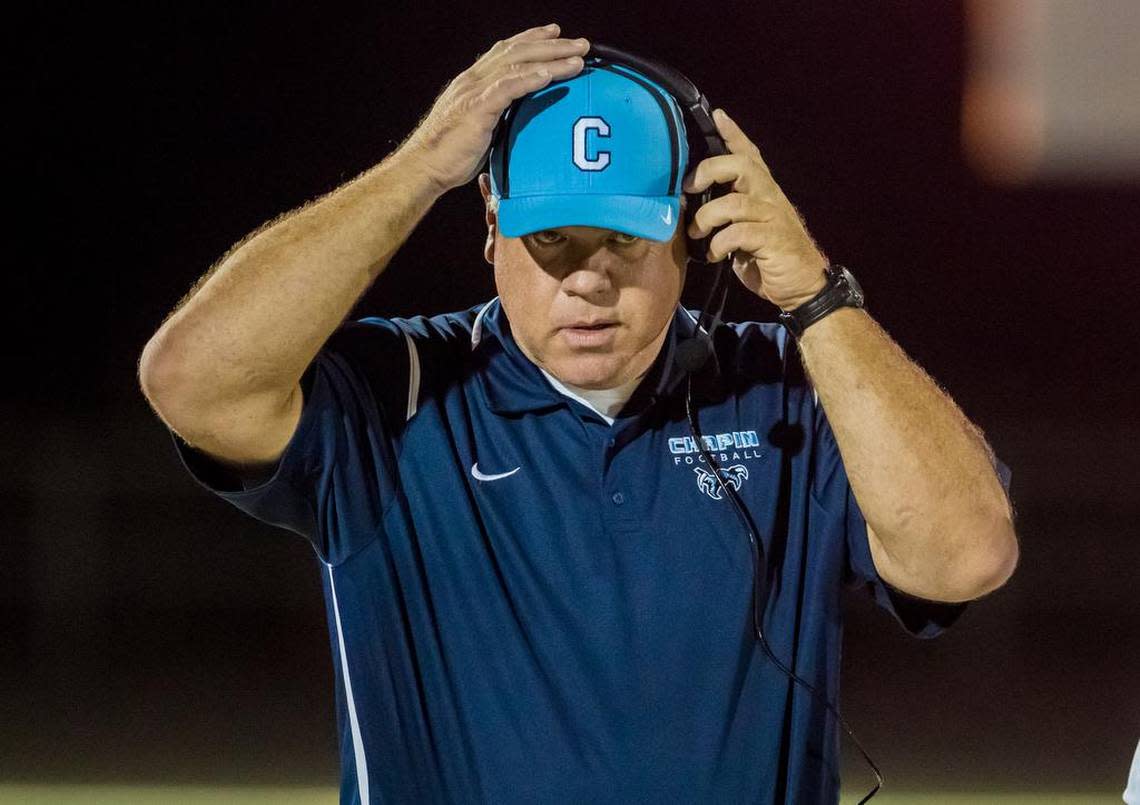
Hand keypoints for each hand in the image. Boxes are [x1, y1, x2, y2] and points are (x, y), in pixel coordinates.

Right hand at [399, 23, 590, 193]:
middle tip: (581, 43)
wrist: (424, 167)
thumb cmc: (449, 155)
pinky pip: (507, 88)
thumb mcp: (478, 128)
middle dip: (552, 45)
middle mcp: (473, 80)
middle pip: (518, 52)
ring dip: (551, 59)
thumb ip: (496, 117)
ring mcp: (474, 92)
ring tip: (578, 58)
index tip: (556, 33)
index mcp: (473, 82)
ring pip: (517, 65)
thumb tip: (517, 122)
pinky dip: (530, 79)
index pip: (506, 51)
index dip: (532, 39)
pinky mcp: (477, 109)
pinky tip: (549, 75)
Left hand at [683, 109, 828, 310]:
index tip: (717, 115)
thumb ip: (726, 213)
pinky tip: (714, 254)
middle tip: (690, 188)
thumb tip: (689, 206)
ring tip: (697, 232)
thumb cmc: (768, 257)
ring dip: (707, 217)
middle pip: (741, 166)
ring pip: (734, 202)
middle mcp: (769, 198)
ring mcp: (772, 218)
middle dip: (709, 171)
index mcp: (763, 191)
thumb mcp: (744, 229)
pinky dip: (719, 244)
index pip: (750, 154)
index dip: (733, 134)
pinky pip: (738, 233)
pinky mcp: (772, 241)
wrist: (801, 287)